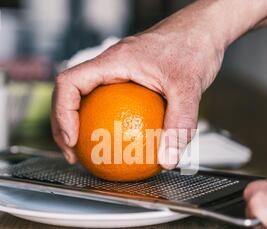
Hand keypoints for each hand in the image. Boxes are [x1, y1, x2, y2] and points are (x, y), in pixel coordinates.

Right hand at [52, 4, 223, 168]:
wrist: (204, 30)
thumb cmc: (194, 45)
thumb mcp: (188, 87)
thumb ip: (179, 123)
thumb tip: (167, 159)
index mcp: (114, 61)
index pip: (70, 82)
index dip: (62, 112)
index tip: (72, 139)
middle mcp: (110, 66)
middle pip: (71, 94)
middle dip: (64, 126)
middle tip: (74, 154)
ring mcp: (119, 73)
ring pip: (87, 99)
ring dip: (82, 126)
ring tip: (89, 152)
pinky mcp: (131, 81)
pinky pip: (111, 104)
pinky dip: (108, 123)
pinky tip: (122, 143)